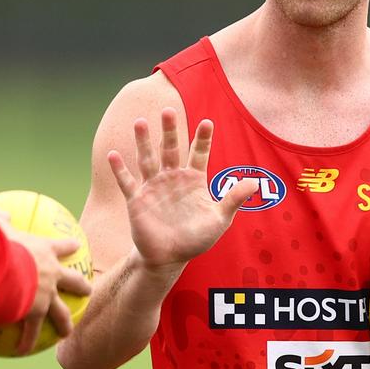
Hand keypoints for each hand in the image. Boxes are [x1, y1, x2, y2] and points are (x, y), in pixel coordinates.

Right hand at [3, 229, 92, 354]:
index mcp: (44, 251)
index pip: (63, 247)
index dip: (70, 247)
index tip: (78, 247)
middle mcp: (50, 274)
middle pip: (73, 280)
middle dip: (82, 286)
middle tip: (88, 291)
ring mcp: (45, 295)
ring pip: (61, 312)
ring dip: (65, 323)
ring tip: (68, 332)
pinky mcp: (33, 312)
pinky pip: (32, 331)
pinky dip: (28, 341)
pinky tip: (24, 350)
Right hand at [107, 108, 257, 276]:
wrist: (169, 258)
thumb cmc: (195, 239)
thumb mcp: (219, 220)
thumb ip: (233, 199)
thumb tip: (255, 183)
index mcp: (193, 180)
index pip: (199, 153)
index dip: (203, 138)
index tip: (207, 122)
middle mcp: (172, 178)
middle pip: (170, 149)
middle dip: (169, 130)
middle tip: (168, 110)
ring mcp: (153, 187)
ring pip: (147, 159)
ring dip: (143, 141)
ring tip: (139, 121)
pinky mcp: (137, 199)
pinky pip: (127, 182)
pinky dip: (120, 169)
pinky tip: (114, 154)